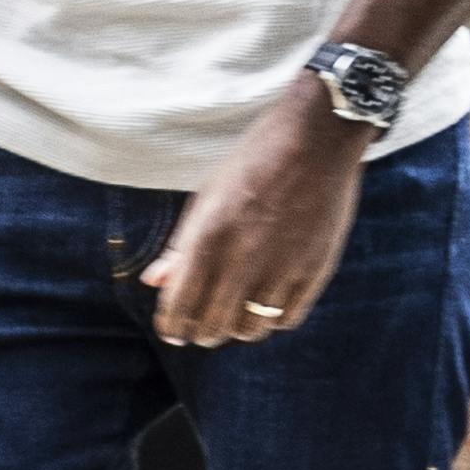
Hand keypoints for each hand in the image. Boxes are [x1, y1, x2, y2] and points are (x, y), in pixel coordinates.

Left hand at [142, 112, 370, 350]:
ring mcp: (281, 268)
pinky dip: (272, 319)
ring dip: (237, 328)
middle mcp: (241, 259)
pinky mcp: (314, 271)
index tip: (172, 330)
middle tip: (200, 328)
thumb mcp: (207, 196)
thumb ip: (180, 245)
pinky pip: (286, 319)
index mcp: (207, 238)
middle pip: (212, 327)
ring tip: (234, 315)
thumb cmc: (253, 162)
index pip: (179, 307)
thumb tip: (153, 282)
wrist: (316, 137)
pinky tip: (266, 303)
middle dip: (200, 332)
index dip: (171, 326)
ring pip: (249, 330)